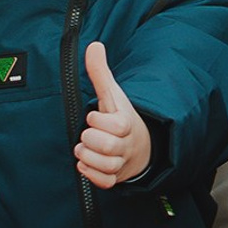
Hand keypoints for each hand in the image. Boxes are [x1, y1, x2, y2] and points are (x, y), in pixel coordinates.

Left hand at [76, 42, 151, 187]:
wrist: (141, 145)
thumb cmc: (121, 117)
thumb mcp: (112, 94)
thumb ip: (100, 72)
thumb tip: (94, 45)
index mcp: (126, 123)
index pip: (112, 124)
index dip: (96, 120)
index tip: (93, 116)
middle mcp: (125, 145)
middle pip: (104, 146)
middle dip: (88, 139)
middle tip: (88, 134)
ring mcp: (121, 163)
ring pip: (102, 165)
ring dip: (86, 156)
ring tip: (85, 148)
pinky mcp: (115, 178)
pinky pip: (102, 182)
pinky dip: (90, 173)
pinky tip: (86, 163)